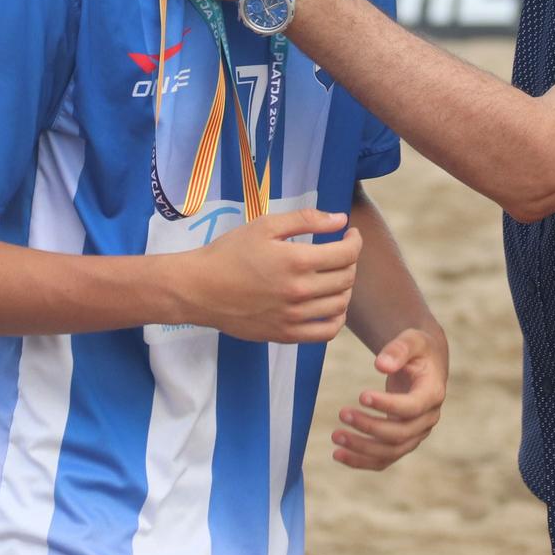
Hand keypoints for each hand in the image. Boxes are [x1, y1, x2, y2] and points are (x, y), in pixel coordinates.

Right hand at [180, 208, 359, 342]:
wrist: (199, 289)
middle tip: (340, 252)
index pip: (346, 253)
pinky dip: (337, 318)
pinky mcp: (285, 334)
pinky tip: (331, 305)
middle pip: (346, 278)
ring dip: (346, 287)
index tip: (350, 235)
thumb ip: (306, 220)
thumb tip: (340, 220)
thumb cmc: (229, 252)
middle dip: (351, 261)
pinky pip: (326, 332)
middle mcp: (299, 291)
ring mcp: (293, 316)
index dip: (355, 241)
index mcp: (296, 260)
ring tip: (335, 276)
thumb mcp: (265, 226)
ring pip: (340, 304)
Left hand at [331, 327, 447, 470]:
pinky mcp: (403, 441)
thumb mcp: (412, 340)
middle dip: (369, 427)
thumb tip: (380, 365)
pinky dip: (361, 460)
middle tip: (342, 413)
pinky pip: (384, 459)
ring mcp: (417, 433)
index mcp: (433, 394)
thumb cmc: (418, 349)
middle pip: (400, 434)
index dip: (387, 405)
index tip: (361, 395)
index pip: (412, 407)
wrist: (425, 364)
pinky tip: (338, 454)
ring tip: (335, 437)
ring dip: (362, 448)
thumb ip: (398, 349)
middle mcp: (428, 419)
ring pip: (391, 452)